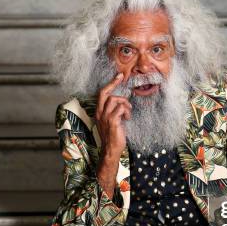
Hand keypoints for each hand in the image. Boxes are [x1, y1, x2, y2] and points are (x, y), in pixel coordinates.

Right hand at [95, 73, 131, 198]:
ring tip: (127, 112)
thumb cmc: (113, 136)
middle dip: (114, 85)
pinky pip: (120, 109)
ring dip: (124, 104)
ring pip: (115, 100)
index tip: (119, 76)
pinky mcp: (112, 122)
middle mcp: (100, 113)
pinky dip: (126, 112)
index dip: (110, 83)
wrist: (111, 150)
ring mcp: (105, 117)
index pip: (102, 93)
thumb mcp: (110, 121)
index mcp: (98, 112)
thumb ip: (113, 111)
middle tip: (122, 80)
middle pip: (106, 93)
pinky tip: (127, 118)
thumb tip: (122, 102)